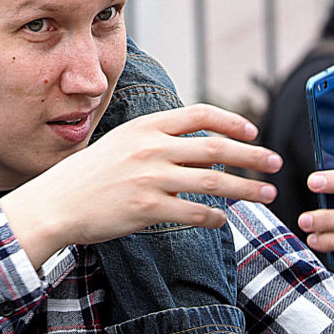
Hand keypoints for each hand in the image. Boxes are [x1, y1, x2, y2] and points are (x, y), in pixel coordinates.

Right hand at [0, 104, 281, 266]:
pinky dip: (215, 216)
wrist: (58, 201)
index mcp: (145, 127)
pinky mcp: (146, 209)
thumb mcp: (123, 142)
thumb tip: (201, 143)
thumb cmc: (91, 173)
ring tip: (267, 195)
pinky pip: (194, 213)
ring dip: (246, 188)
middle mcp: (150, 148)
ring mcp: (149, 178)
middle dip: (252, 156)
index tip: (253, 132)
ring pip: (212, 181)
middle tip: (275, 163)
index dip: (232, 120)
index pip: (199, 114)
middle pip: (215, 147)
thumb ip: (157, 138)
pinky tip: (224, 219)